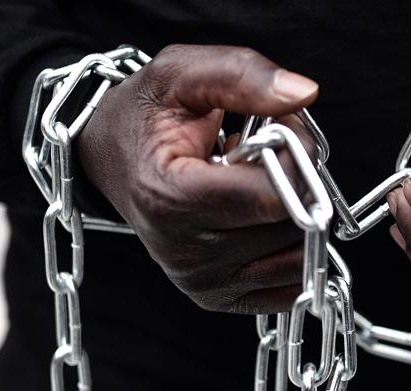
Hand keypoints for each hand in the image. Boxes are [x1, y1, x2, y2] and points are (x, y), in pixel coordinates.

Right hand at [77, 45, 319, 313]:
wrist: (108, 156)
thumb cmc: (143, 116)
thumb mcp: (181, 73)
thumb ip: (241, 76)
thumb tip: (301, 94)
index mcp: (171, 198)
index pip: (273, 196)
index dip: (296, 156)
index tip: (279, 127)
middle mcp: (184, 251)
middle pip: (291, 225)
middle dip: (299, 179)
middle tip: (270, 150)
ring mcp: (199, 280)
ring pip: (297, 256)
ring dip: (297, 214)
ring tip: (259, 184)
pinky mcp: (215, 296)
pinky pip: (288, 285)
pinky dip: (290, 249)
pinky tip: (261, 219)